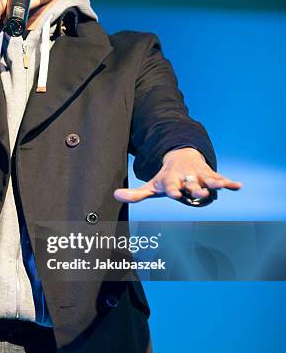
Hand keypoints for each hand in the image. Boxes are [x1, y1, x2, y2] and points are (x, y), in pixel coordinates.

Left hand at [113, 147, 242, 203]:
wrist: (182, 157)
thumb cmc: (166, 178)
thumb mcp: (151, 186)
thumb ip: (135, 194)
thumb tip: (115, 195)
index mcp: (171, 181)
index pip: (170, 186)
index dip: (172, 189)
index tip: (173, 194)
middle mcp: (186, 178)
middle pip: (190, 185)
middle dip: (195, 189)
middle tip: (199, 195)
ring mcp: (199, 176)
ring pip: (206, 180)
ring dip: (213, 184)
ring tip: (220, 186)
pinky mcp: (211, 176)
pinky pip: (221, 179)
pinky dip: (229, 183)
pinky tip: (238, 186)